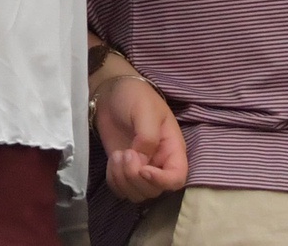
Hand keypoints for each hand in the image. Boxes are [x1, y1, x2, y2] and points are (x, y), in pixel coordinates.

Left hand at [96, 76, 188, 202]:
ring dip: (123, 179)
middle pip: (154, 190)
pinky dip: (113, 180)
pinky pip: (120, 189)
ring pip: (137, 194)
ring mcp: (141, 168)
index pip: (177, 178)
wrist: (110, 92)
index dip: (162, 181)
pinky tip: (112, 161)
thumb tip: (142, 161)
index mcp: (172, 149)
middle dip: (135, 177)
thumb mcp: (145, 111)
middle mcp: (159, 163)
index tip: (143, 170)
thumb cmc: (134, 97)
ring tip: (118, 156)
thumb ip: (147, 137)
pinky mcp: (123, 169)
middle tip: (126, 153)